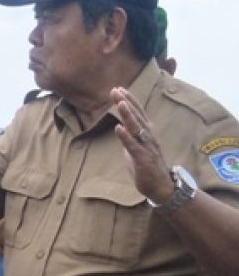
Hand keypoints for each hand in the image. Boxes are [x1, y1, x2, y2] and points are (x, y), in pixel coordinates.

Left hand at [111, 86, 173, 201]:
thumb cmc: (147, 167)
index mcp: (146, 133)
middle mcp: (148, 136)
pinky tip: (118, 128)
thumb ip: (129, 138)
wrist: (160, 186)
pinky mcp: (143, 159)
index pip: (137, 113)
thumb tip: (120, 128)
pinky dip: (126, 137)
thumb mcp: (135, 149)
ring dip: (128, 115)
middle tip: (116, 89)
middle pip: (137, 116)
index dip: (129, 100)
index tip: (119, 88)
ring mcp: (147, 147)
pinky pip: (133, 146)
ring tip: (120, 103)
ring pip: (137, 128)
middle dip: (126, 102)